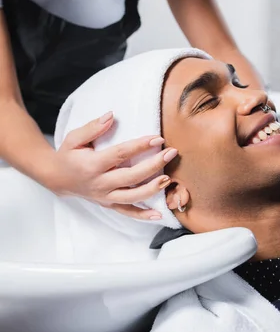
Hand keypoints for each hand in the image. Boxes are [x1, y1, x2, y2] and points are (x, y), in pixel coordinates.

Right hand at [54, 112, 177, 219]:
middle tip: (171, 153)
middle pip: (132, 177)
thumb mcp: (74, 138)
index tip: (157, 138)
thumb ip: (93, 127)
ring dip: (153, 189)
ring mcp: (105, 197)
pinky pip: (127, 212)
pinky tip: (159, 214)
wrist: (56, 178)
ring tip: (169, 178)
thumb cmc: (68, 155)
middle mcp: (100, 184)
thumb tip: (111, 115)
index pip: (121, 154)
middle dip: (154, 165)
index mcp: (92, 165)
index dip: (140, 146)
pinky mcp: (108, 204)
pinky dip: (143, 216)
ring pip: (133, 197)